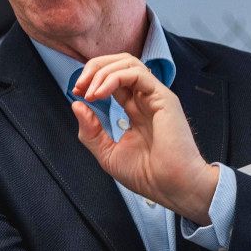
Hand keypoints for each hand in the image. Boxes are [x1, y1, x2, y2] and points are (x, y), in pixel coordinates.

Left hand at [71, 53, 218, 224]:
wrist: (173, 188)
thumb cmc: (149, 176)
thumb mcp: (108, 154)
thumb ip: (91, 131)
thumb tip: (77, 106)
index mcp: (136, 110)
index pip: (114, 79)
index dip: (92, 80)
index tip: (77, 93)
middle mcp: (146, 99)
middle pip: (120, 63)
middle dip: (95, 68)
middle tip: (79, 86)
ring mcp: (155, 96)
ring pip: (128, 62)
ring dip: (102, 71)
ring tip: (89, 90)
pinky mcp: (164, 98)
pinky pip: (137, 73)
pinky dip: (114, 78)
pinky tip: (100, 93)